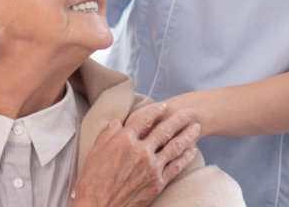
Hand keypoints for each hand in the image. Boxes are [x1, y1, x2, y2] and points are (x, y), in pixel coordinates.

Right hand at [69, 103, 203, 206]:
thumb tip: (117, 122)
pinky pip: (176, 166)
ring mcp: (151, 167)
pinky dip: (186, 157)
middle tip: (189, 112)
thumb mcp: (94, 152)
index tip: (164, 106)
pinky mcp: (158, 182)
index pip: (143, 119)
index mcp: (123, 141)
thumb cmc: (92, 181)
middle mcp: (140, 151)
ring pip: (175, 146)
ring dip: (188, 135)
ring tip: (196, 128)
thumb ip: (108, 135)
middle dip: (179, 119)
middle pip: (164, 130)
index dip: (155, 111)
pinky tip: (192, 151)